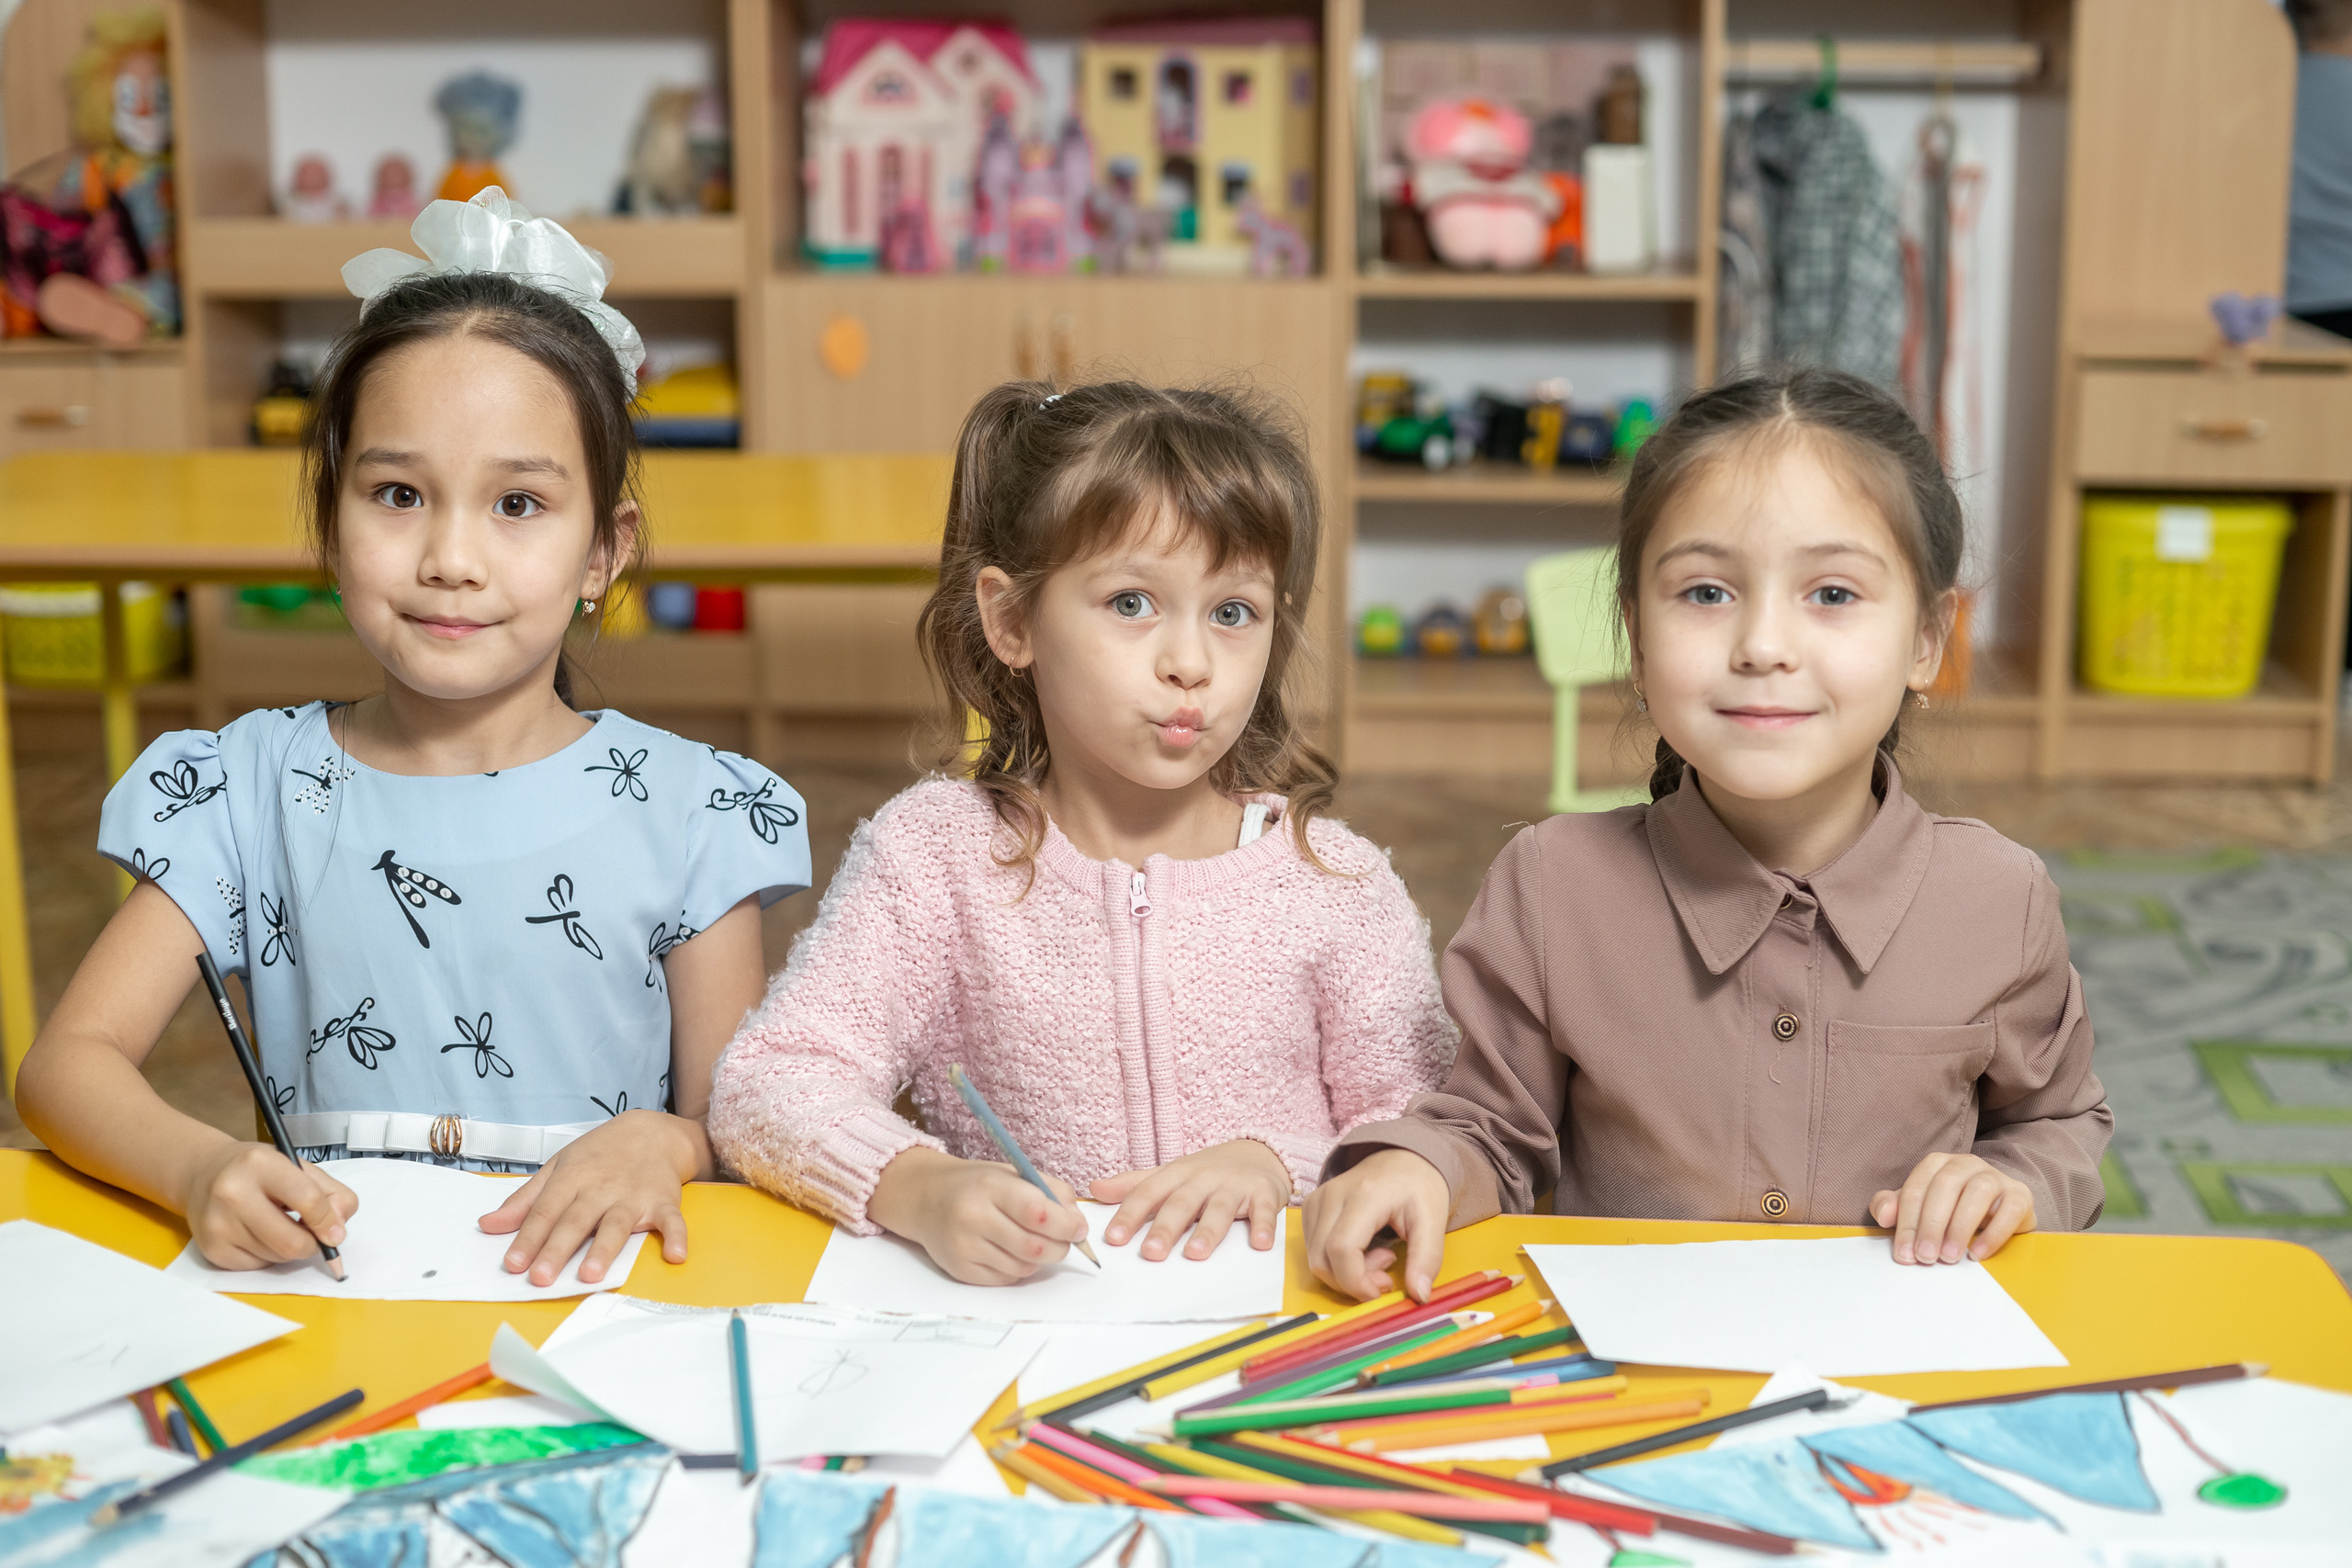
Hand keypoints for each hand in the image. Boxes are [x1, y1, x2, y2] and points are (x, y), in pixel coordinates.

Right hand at [183, 1141, 356, 1270]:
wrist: (203, 1172)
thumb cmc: (256, 1170)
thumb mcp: (297, 1166)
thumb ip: (330, 1193)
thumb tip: (338, 1230)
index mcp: (261, 1164)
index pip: (308, 1200)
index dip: (329, 1221)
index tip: (336, 1232)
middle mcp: (233, 1193)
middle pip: (292, 1241)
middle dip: (312, 1244)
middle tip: (313, 1235)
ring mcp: (218, 1224)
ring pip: (277, 1257)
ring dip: (289, 1249)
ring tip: (278, 1224)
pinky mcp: (212, 1248)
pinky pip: (258, 1266)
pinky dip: (268, 1256)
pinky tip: (258, 1234)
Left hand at [479, 1110, 701, 1285]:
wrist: (652, 1130)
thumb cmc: (600, 1154)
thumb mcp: (558, 1167)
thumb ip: (524, 1200)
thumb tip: (487, 1225)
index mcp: (572, 1178)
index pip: (545, 1211)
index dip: (528, 1238)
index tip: (513, 1264)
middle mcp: (601, 1188)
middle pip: (576, 1221)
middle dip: (558, 1249)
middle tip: (541, 1278)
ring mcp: (634, 1196)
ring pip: (617, 1224)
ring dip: (605, 1249)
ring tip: (590, 1274)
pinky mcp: (664, 1201)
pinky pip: (672, 1221)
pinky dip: (677, 1237)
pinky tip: (675, 1256)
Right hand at [868, 1145, 1089, 1285]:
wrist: (926, 1198)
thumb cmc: (977, 1185)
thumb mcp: (1013, 1173)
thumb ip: (1051, 1191)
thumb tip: (1076, 1221)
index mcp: (991, 1186)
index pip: (1038, 1213)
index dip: (1066, 1225)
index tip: (1079, 1229)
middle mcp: (974, 1217)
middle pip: (1034, 1247)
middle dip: (1060, 1247)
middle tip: (1064, 1240)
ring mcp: (965, 1246)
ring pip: (1023, 1267)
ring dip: (1039, 1259)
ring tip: (1032, 1241)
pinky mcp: (960, 1270)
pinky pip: (1006, 1279)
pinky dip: (1018, 1269)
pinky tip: (1009, 1251)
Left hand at [1091, 1140, 1290, 1261]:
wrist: (1258, 1151)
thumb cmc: (1207, 1171)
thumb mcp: (1170, 1173)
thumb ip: (1134, 1184)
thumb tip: (1094, 1190)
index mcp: (1177, 1175)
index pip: (1148, 1194)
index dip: (1130, 1215)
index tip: (1113, 1238)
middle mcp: (1203, 1178)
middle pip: (1182, 1203)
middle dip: (1166, 1228)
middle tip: (1151, 1253)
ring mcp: (1234, 1185)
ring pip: (1219, 1208)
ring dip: (1208, 1231)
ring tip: (1196, 1253)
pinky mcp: (1264, 1193)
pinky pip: (1264, 1210)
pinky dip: (1263, 1226)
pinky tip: (1260, 1244)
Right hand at [1304, 1147, 1448, 1301]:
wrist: (1403, 1158)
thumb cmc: (1418, 1185)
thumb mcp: (1434, 1220)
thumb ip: (1427, 1258)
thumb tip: (1419, 1295)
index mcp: (1364, 1196)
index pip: (1341, 1250)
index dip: (1357, 1282)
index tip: (1384, 1288)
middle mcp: (1332, 1195)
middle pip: (1322, 1260)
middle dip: (1353, 1282)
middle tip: (1386, 1271)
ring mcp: (1317, 1200)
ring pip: (1315, 1259)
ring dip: (1345, 1273)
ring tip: (1377, 1256)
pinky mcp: (1311, 1207)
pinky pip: (1313, 1250)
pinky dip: (1336, 1262)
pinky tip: (1362, 1250)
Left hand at [1871, 1152, 2036, 1263]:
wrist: (1999, 1211)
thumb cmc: (1952, 1210)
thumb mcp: (1920, 1209)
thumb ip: (1894, 1207)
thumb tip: (1883, 1216)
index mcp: (1937, 1164)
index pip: (1916, 1188)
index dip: (1907, 1222)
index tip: (1904, 1254)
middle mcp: (1965, 1164)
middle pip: (1944, 1187)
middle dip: (1931, 1225)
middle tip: (1926, 1257)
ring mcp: (1995, 1176)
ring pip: (1977, 1193)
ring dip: (1960, 1228)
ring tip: (1949, 1257)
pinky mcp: (2020, 1194)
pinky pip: (2010, 1209)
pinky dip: (1993, 1234)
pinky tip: (1977, 1254)